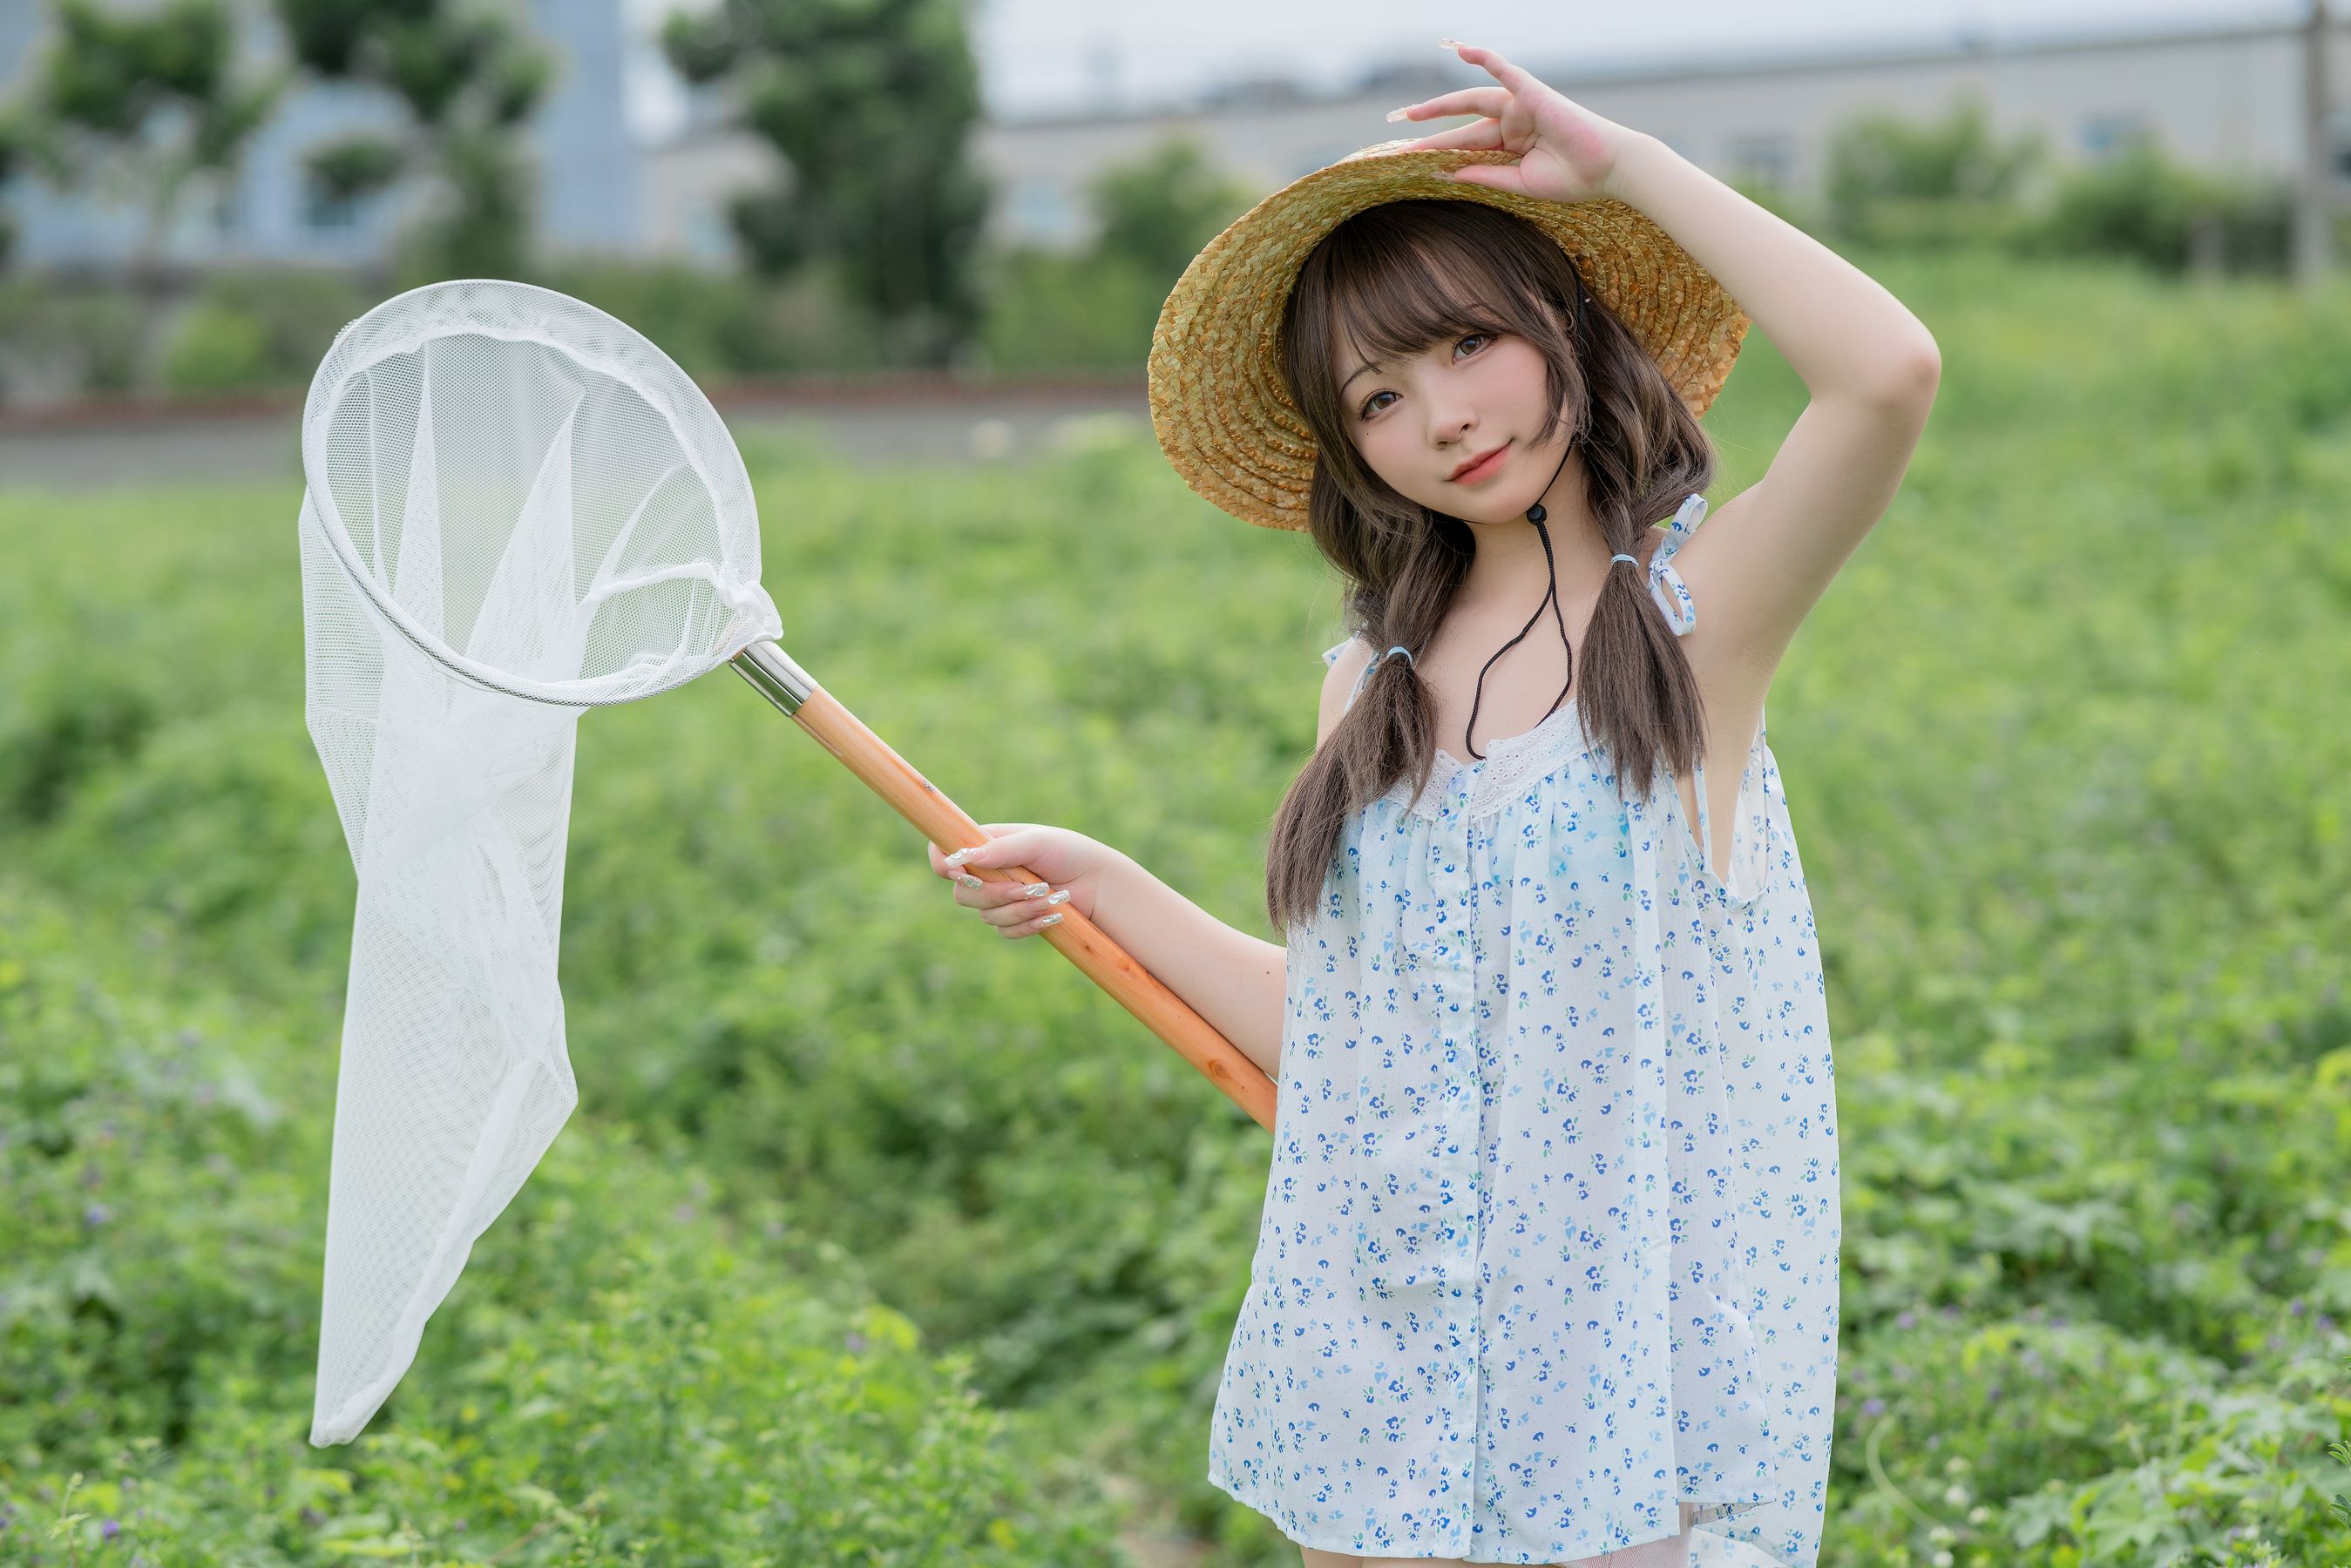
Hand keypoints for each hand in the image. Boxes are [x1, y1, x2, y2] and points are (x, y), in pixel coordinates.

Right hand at [926, 823, 1116, 940]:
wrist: (1098, 884)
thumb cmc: (1069, 853)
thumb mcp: (1037, 843)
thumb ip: (1002, 849)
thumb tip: (966, 857)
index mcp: (985, 845)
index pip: (943, 852)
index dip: (943, 864)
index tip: (960, 872)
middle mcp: (986, 872)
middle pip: (961, 893)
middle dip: (993, 894)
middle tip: (1025, 887)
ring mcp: (998, 899)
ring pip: (985, 916)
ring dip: (1018, 909)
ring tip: (1049, 898)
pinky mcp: (1014, 921)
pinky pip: (1005, 931)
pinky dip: (1027, 924)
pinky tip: (1051, 916)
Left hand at [1388, 40, 1645, 205]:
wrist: (1607, 171)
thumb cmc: (1572, 179)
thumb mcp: (1518, 183)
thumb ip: (1484, 175)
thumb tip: (1445, 172)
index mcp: (1509, 146)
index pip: (1465, 147)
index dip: (1437, 154)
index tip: (1407, 162)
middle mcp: (1511, 123)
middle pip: (1462, 125)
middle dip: (1430, 131)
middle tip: (1398, 135)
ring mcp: (1520, 106)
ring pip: (1473, 101)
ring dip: (1441, 105)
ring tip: (1410, 113)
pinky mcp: (1532, 92)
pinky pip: (1505, 70)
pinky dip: (1485, 57)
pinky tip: (1462, 50)